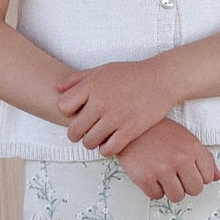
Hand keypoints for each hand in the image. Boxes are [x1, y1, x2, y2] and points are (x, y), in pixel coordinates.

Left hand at [55, 58, 175, 155]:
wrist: (162, 79)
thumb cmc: (131, 74)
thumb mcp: (103, 70)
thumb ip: (78, 79)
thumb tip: (57, 90)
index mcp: (92, 86)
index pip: (63, 107)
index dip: (67, 113)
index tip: (77, 113)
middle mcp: (101, 102)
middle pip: (74, 130)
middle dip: (76, 134)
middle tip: (84, 132)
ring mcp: (116, 117)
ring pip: (89, 142)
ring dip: (91, 143)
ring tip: (97, 137)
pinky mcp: (130, 130)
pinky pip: (108, 149)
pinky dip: (106, 149)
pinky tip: (110, 143)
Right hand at [116, 121, 219, 202]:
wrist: (130, 127)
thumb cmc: (160, 132)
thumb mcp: (187, 139)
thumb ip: (204, 158)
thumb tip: (217, 177)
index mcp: (192, 148)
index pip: (208, 178)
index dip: (198, 176)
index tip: (188, 171)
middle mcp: (179, 159)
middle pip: (195, 190)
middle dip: (186, 186)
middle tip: (176, 175)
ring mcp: (161, 169)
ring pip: (177, 197)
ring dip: (171, 190)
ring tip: (164, 176)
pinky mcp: (144, 177)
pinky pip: (156, 196)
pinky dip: (154, 189)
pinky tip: (151, 175)